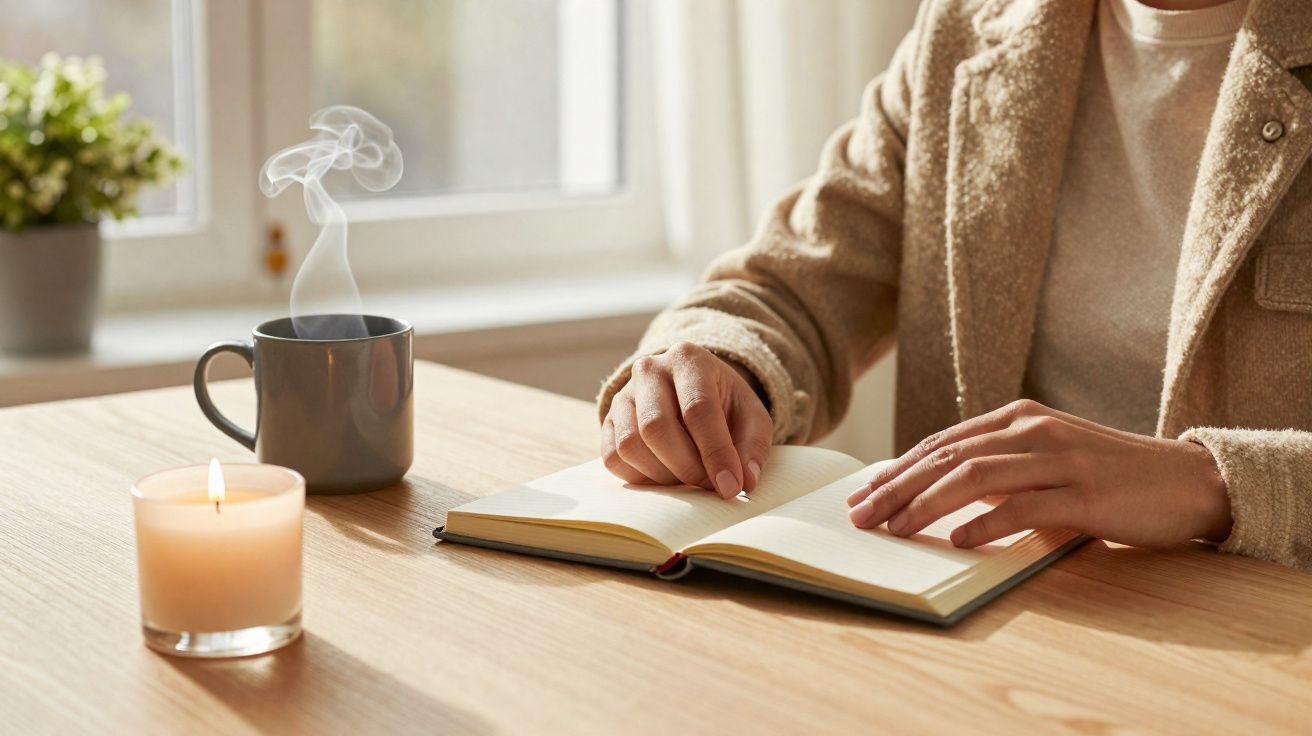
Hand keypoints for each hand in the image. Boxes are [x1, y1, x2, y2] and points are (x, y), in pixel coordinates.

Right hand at [601, 342, 772, 497]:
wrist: (691, 392)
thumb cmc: (725, 405)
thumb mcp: (751, 417)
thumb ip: (753, 447)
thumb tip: (744, 482)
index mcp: (689, 359)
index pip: (697, 408)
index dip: (715, 453)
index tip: (730, 486)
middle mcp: (649, 370)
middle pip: (657, 427)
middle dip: (687, 467)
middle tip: (709, 485)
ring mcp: (623, 395)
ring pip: (630, 445)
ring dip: (663, 475)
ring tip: (688, 479)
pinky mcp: (608, 421)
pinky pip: (613, 458)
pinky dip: (640, 478)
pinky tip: (665, 475)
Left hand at [846, 399, 1231, 547]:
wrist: (1187, 480)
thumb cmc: (1108, 477)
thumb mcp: (1045, 461)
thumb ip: (997, 470)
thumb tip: (934, 492)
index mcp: (1019, 418)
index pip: (942, 443)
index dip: (897, 469)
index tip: (863, 495)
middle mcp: (1034, 431)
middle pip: (947, 457)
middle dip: (897, 487)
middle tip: (861, 516)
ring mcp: (1060, 459)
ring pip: (975, 476)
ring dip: (927, 505)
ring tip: (895, 530)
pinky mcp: (1086, 494)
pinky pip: (1025, 507)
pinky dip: (987, 525)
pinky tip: (959, 542)